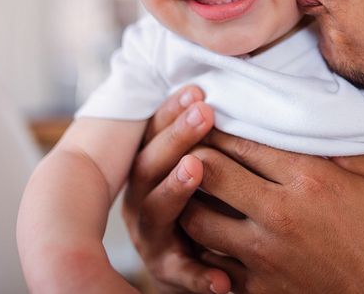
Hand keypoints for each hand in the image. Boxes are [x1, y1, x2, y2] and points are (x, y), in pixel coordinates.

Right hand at [121, 86, 231, 293]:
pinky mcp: (167, 271)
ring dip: (176, 188)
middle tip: (205, 113)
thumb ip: (205, 136)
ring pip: (155, 211)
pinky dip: (200, 275)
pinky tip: (222, 277)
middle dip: (176, 136)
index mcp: (148, 170)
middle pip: (149, 165)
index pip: (152, 135)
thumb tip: (215, 91)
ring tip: (196, 167)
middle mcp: (141, 201)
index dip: (171, 112)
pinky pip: (182, 273)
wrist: (194, 260)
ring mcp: (151, 236)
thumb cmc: (208, 199)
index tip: (197, 90)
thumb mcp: (203, 163)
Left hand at [179, 131, 363, 293]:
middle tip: (188, 144)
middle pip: (209, 172)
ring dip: (188, 200)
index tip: (209, 118)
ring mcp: (263, 256)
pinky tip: (204, 233)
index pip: (244, 143)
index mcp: (310, 181)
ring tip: (188, 187)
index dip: (219, 127)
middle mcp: (279, 215)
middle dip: (194, 153)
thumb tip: (318, 127)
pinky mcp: (257, 290)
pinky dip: (200, 246)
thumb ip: (352, 150)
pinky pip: (209, 263)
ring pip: (197, 219)